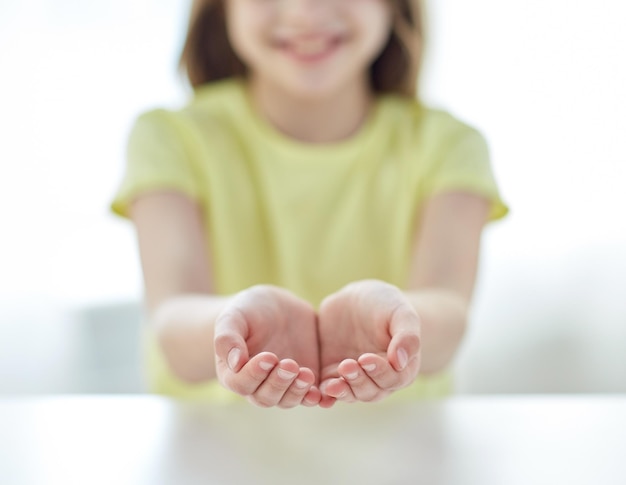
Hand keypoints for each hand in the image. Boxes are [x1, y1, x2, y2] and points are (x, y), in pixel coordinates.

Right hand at [214, 285, 320, 407]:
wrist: (277, 306)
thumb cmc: (247, 310)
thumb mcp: (233, 316)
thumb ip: (228, 338)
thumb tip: (235, 364)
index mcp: (234, 373)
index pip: (242, 384)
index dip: (254, 374)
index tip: (268, 357)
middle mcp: (258, 385)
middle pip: (266, 397)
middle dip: (279, 383)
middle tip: (290, 365)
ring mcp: (282, 385)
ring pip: (288, 400)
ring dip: (298, 391)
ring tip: (306, 374)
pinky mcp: (305, 381)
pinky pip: (310, 396)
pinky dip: (317, 398)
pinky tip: (324, 393)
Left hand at [317, 280, 421, 404]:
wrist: (356, 299)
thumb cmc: (386, 305)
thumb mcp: (400, 312)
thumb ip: (407, 336)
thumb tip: (400, 362)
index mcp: (401, 368)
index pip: (393, 379)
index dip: (380, 372)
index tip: (366, 358)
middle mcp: (379, 379)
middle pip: (371, 391)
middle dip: (358, 381)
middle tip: (347, 366)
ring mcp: (355, 378)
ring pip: (350, 394)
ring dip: (342, 391)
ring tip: (331, 383)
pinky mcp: (332, 374)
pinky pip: (328, 389)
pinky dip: (324, 394)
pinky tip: (316, 391)